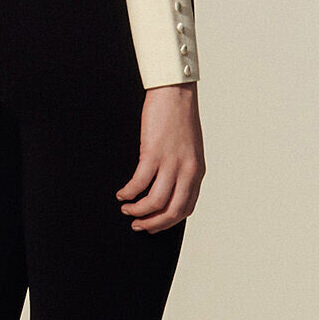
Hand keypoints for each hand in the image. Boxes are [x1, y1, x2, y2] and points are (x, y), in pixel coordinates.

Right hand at [117, 83, 204, 231]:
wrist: (175, 93)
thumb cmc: (179, 118)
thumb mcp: (189, 149)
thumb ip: (183, 169)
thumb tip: (168, 187)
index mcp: (197, 172)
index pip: (186, 208)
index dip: (168, 221)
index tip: (154, 224)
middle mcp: (187, 171)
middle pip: (172, 211)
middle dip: (153, 223)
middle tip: (138, 226)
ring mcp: (171, 163)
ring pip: (155, 202)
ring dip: (138, 211)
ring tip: (127, 210)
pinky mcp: (154, 153)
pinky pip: (139, 183)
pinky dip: (128, 192)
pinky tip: (121, 193)